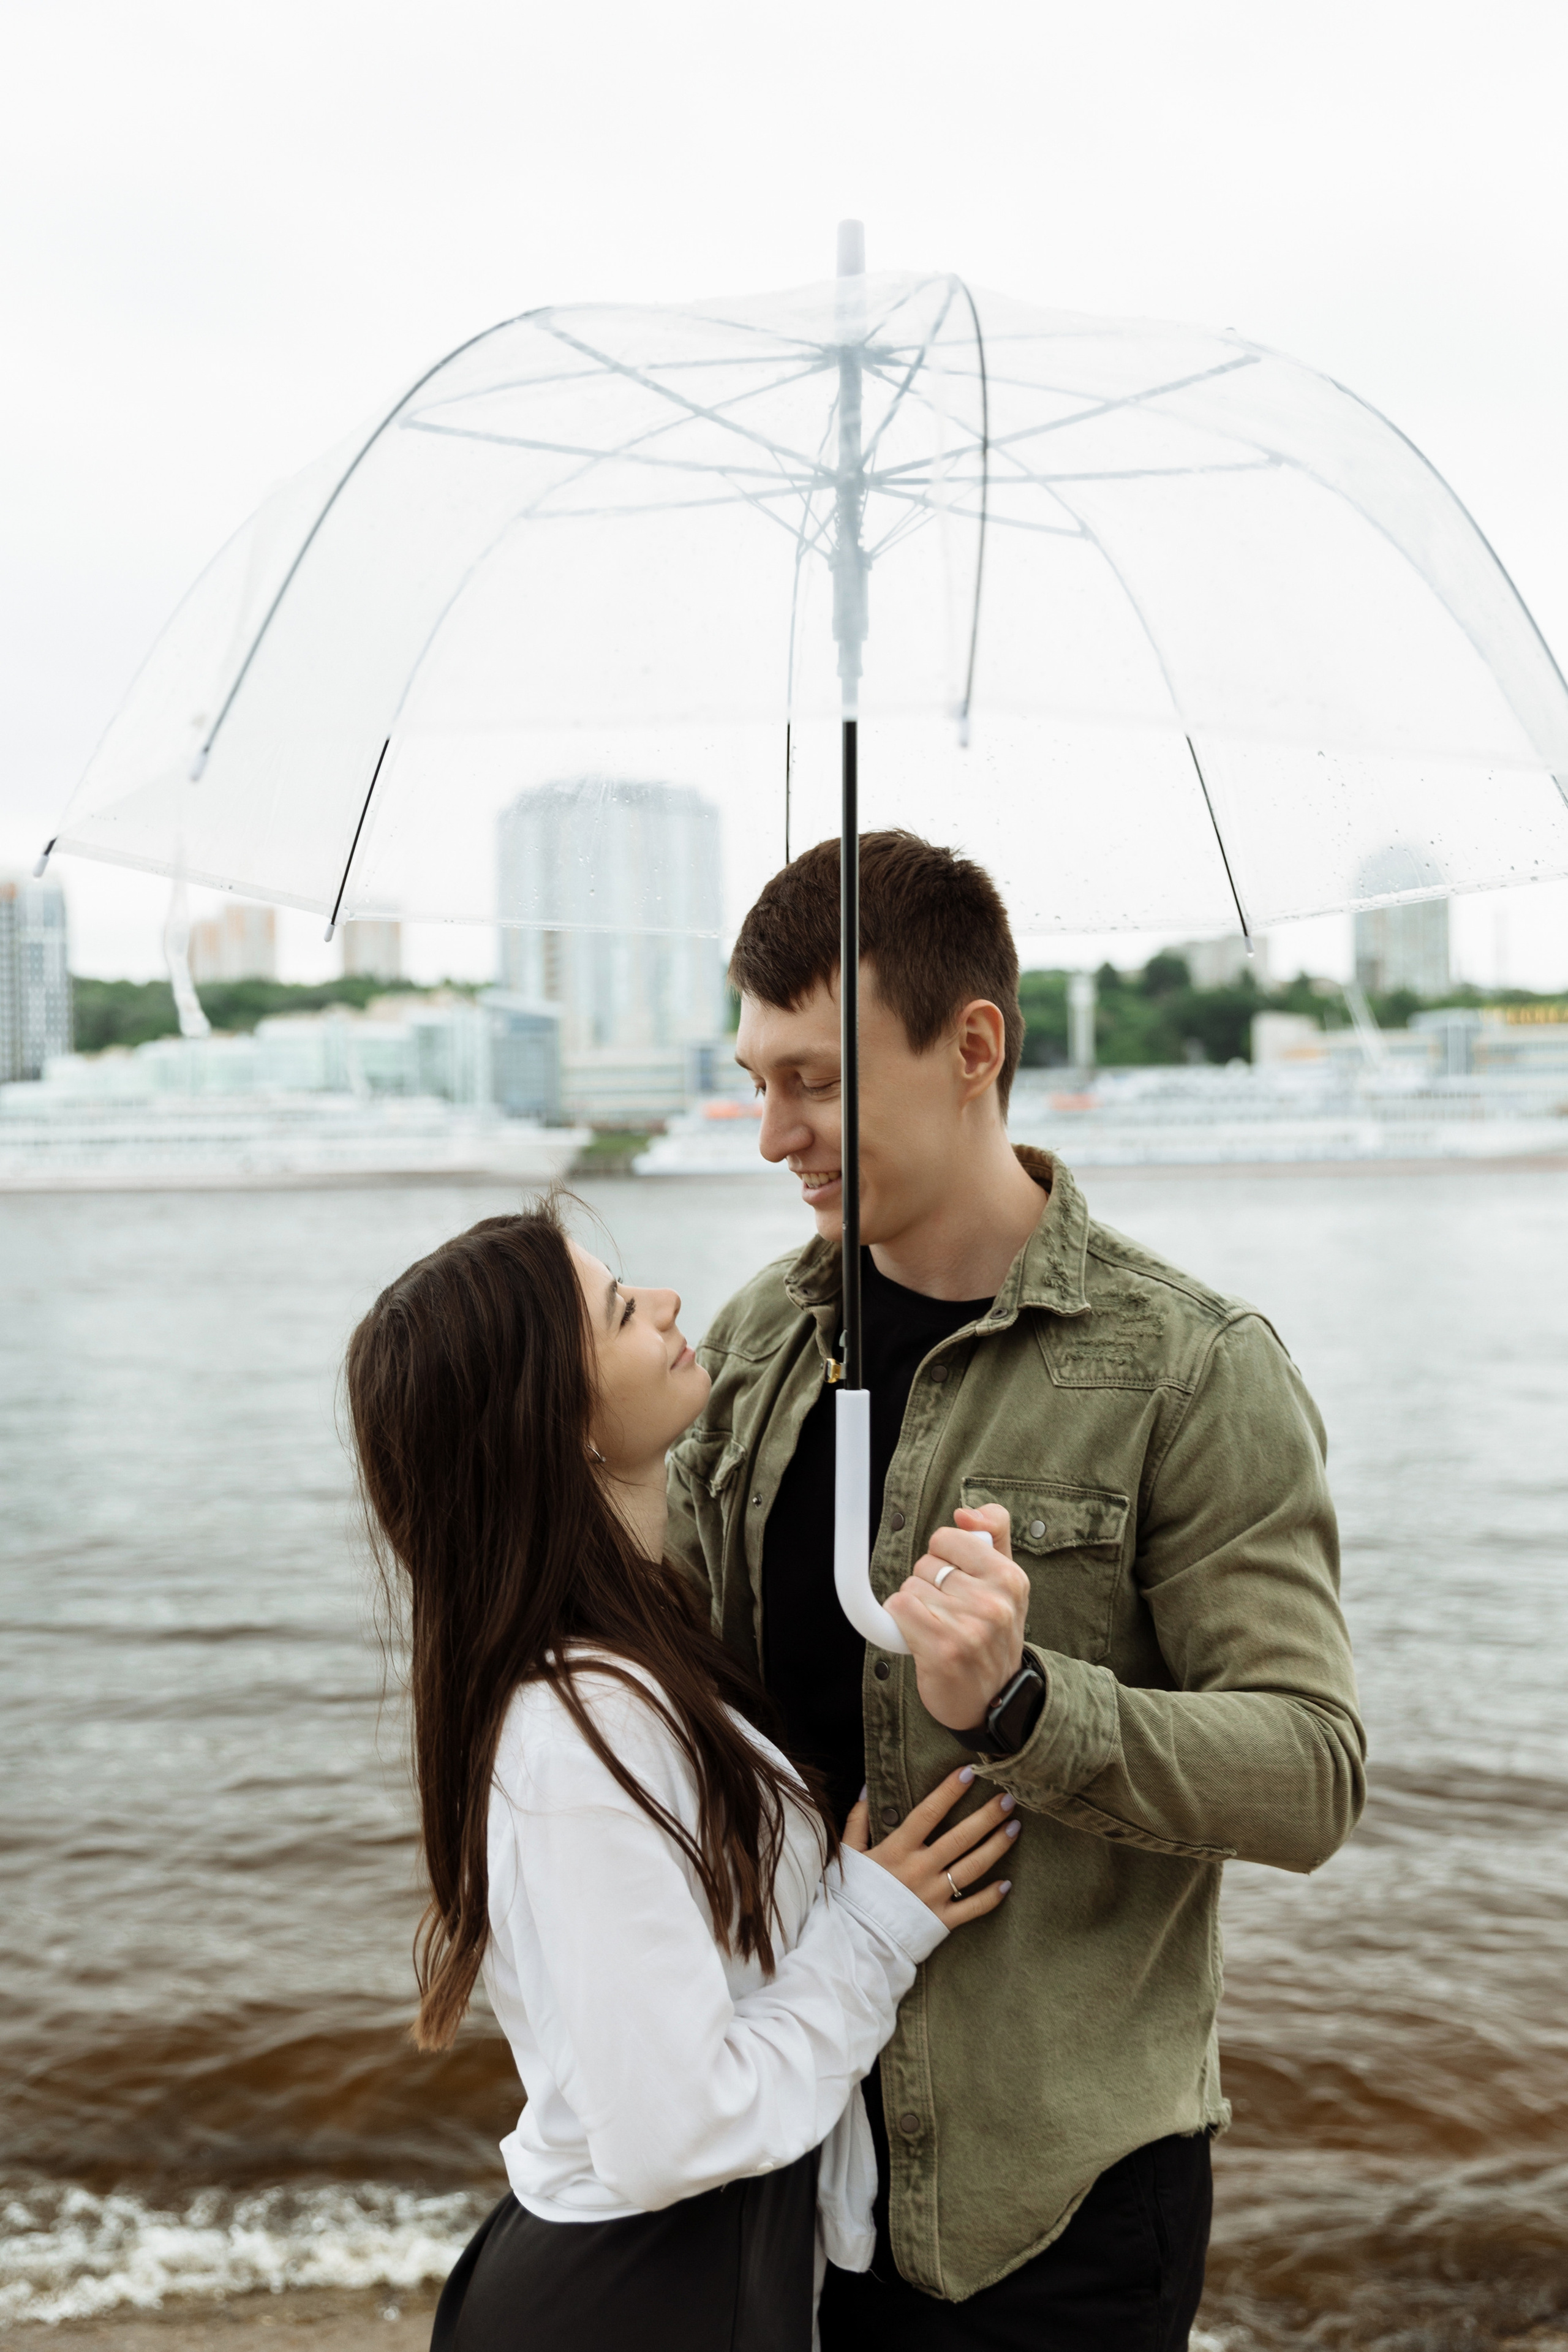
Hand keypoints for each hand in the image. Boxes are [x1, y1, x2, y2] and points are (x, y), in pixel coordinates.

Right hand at [844, 1764, 1017, 1924]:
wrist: (852, 1940)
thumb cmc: (851, 1893)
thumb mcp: (848, 1852)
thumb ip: (858, 1819)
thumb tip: (866, 1786)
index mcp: (897, 1850)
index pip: (928, 1813)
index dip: (949, 1791)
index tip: (970, 1772)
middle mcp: (919, 1870)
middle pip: (960, 1838)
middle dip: (986, 1816)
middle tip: (1007, 1798)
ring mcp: (933, 1896)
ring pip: (972, 1868)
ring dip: (996, 1846)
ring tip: (1014, 1828)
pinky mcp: (941, 1921)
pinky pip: (971, 1908)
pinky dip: (991, 1897)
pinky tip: (1007, 1883)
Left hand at [884, 1505, 1029, 1736]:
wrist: (995, 1700)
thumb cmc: (992, 1634)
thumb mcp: (1005, 1581)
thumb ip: (992, 1534)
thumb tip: (965, 1513)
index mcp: (1010, 1578)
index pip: (948, 1536)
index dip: (943, 1557)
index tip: (956, 1582)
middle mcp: (993, 1601)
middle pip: (926, 1563)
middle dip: (929, 1585)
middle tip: (949, 1614)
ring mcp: (968, 1627)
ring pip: (910, 1586)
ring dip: (915, 1607)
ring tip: (939, 1629)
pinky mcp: (941, 1650)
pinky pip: (898, 1608)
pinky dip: (899, 1621)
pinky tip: (920, 1638)